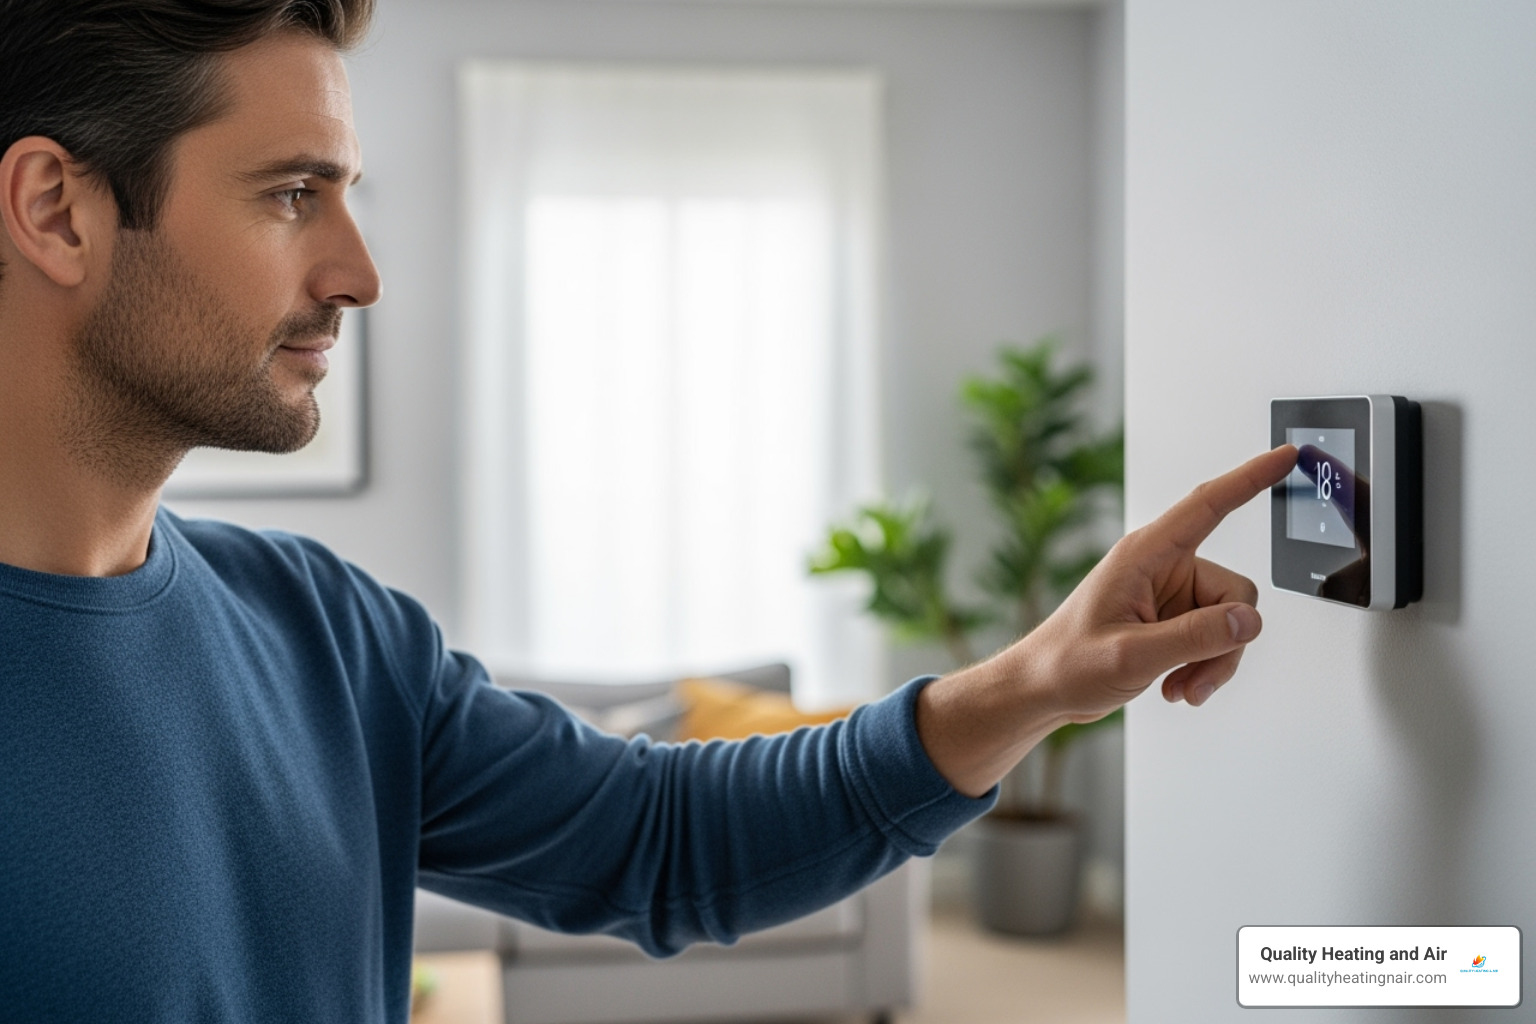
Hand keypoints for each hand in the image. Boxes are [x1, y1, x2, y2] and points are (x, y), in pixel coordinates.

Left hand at [1025, 443, 1297, 713]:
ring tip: (1179, 687)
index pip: (1208, 505)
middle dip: (1225, 642)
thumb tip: (1248, 620)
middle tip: (1196, 678)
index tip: (1285, 455)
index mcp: (1144, 554)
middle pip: (1235, 593)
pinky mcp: (1174, 619)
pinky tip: (1175, 685)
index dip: (1250, 478)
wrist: (1043, 690)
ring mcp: (1170, 595)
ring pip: (1230, 622)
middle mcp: (1162, 568)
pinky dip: (1204, 667)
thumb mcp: (1131, 654)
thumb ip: (1194, 638)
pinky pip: (1217, 638)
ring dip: (1212, 662)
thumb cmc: (1066, 663)